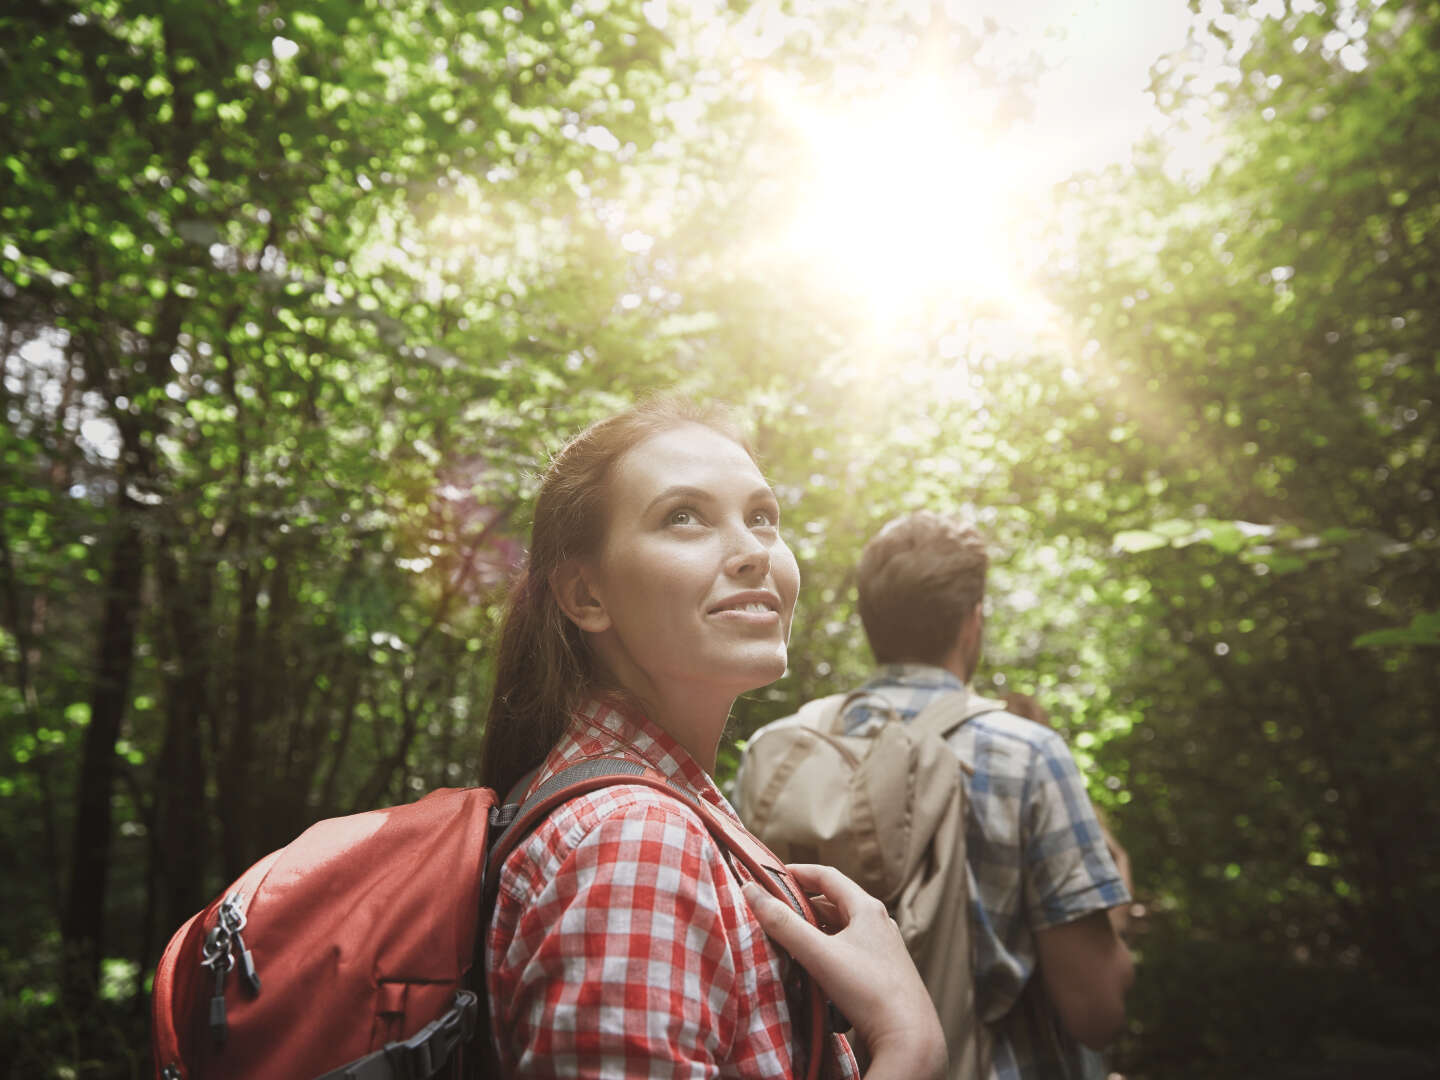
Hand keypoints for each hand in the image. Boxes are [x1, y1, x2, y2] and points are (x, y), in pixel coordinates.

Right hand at [741, 863, 945, 1079]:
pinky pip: (851, 951)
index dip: (798, 872)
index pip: (828, 876)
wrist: (908, 1037)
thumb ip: (783, 924)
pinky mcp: (885, 972)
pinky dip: (830, 951)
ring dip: (817, 930)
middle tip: (775, 910)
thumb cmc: (867, 990)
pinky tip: (817, 969)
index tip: (772, 875)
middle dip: (803, 904)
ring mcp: (885, 948)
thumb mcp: (818, 954)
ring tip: (791, 939)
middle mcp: (880, 923)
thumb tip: (751, 891)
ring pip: (843, 929)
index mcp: (867, 908)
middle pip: (835, 903)